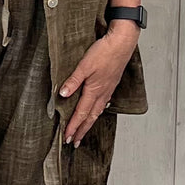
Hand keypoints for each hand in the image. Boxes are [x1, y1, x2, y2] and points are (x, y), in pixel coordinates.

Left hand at [58, 26, 137, 145]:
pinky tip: (95, 112)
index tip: (67, 137)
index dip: (73, 127)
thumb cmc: (105, 52)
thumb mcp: (84, 65)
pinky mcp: (110, 84)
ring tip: (83, 132)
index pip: (81, 113)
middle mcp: (102, 93)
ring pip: (97, 112)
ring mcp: (107, 90)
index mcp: (94, 91)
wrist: (122, 43)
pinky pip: (103, 104)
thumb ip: (73, 80)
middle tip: (75, 142)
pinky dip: (97, 112)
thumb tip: (62, 94)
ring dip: (89, 123)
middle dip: (81, 131)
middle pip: (90, 117)